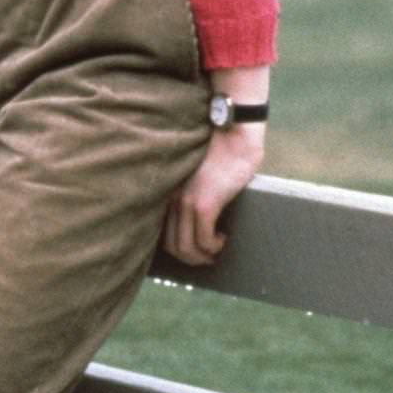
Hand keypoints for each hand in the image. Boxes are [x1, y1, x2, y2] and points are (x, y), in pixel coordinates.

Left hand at [162, 125, 264, 266]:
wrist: (232, 133)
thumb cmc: (219, 150)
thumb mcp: (195, 174)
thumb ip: (189, 192)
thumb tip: (196, 217)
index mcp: (166, 191)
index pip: (159, 232)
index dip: (176, 249)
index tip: (193, 252)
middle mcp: (170, 198)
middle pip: (171, 246)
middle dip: (191, 259)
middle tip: (208, 257)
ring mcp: (185, 202)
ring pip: (186, 248)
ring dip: (202, 257)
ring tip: (216, 251)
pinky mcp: (204, 203)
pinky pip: (204, 240)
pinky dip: (214, 247)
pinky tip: (222, 239)